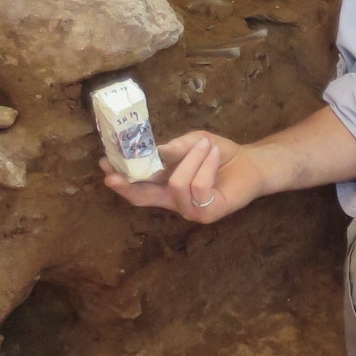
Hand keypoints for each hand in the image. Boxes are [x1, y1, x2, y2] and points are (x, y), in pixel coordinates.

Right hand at [98, 129, 265, 224]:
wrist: (251, 163)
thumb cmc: (218, 154)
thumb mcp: (192, 143)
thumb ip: (173, 149)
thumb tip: (152, 151)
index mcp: (166, 186)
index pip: (138, 187)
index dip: (121, 178)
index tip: (104, 164)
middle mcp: (174, 201)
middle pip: (144, 198)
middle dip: (128, 184)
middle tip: (113, 173)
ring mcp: (190, 209)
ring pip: (176, 184)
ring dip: (191, 159)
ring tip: (205, 145)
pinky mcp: (208, 212)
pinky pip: (198, 186)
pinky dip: (206, 164)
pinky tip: (213, 154)